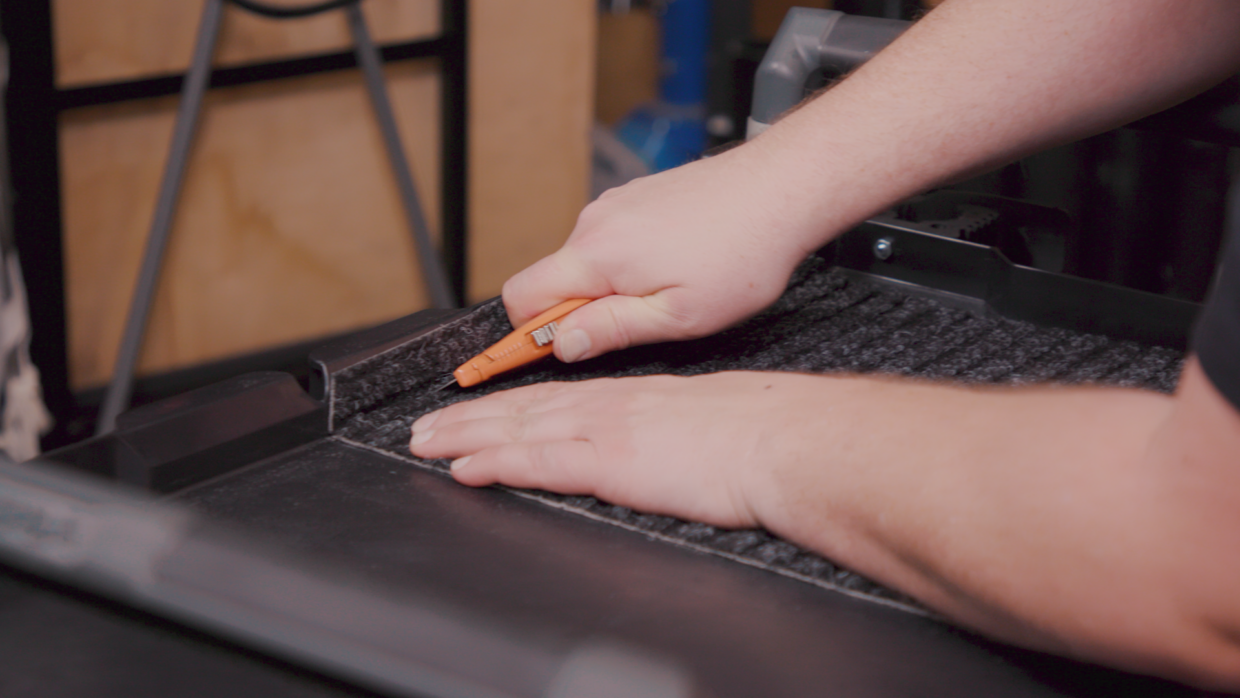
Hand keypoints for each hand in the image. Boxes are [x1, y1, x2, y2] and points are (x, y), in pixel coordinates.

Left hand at [408, 371, 819, 528]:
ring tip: (424, 442)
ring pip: (518, 429)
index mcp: (631, 397)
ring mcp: (606, 431)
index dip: (506, 404)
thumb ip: (664, 427)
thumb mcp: (700, 416)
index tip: (473, 408)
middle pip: (522, 409)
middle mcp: (609, 407)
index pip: (553, 398)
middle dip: (468, 416)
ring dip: (465, 435)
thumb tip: (655, 443)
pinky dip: (496, 463)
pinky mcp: (611, 462)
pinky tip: (465, 468)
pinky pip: (539, 462)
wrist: (782, 438)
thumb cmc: (757, 433)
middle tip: (423, 425)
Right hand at [502, 145, 829, 363]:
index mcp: (597, 254)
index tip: (522, 360)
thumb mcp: (679, 316)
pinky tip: (675, 268)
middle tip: (630, 331)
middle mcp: (595, 223)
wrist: (781, 190)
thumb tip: (563, 344)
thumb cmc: (743, 252)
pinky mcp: (636, 197)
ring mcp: (615, 205)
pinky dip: (627, 264)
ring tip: (667, 294)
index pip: (521, 297)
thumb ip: (611, 329)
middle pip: (551, 280)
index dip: (522, 336)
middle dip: (576, 313)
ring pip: (584, 262)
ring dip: (607, 288)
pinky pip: (610, 241)